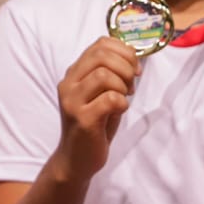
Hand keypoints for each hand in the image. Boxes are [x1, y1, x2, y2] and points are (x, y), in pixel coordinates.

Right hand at [54, 37, 140, 180]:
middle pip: (101, 55)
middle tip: (132, 84)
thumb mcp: (100, 94)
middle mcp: (68, 84)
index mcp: (73, 74)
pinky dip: (122, 102)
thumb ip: (110, 74)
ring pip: (104, 75)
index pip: (99, 44)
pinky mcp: (82, 119)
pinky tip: (119, 110)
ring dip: (123, 85)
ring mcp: (72, 101)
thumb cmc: (94, 125)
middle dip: (126, 66)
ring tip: (124, 98)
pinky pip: (109, 99)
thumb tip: (133, 57)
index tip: (134, 68)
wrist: (76, 159)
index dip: (124, 51)